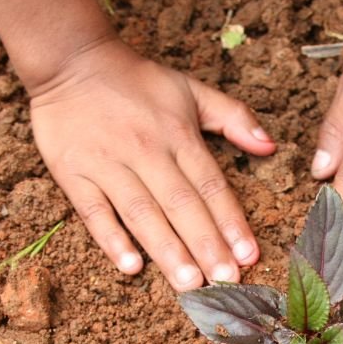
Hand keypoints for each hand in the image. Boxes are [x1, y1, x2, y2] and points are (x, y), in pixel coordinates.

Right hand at [30, 39, 275, 290]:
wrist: (71, 60)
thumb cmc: (136, 81)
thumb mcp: (191, 89)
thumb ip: (234, 116)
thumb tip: (270, 145)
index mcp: (179, 135)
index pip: (211, 186)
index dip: (231, 222)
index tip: (249, 256)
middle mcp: (147, 151)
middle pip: (182, 205)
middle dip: (206, 246)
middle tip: (225, 282)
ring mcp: (108, 164)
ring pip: (143, 213)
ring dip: (167, 250)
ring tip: (189, 283)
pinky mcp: (73, 173)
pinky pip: (94, 211)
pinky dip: (111, 239)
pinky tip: (131, 266)